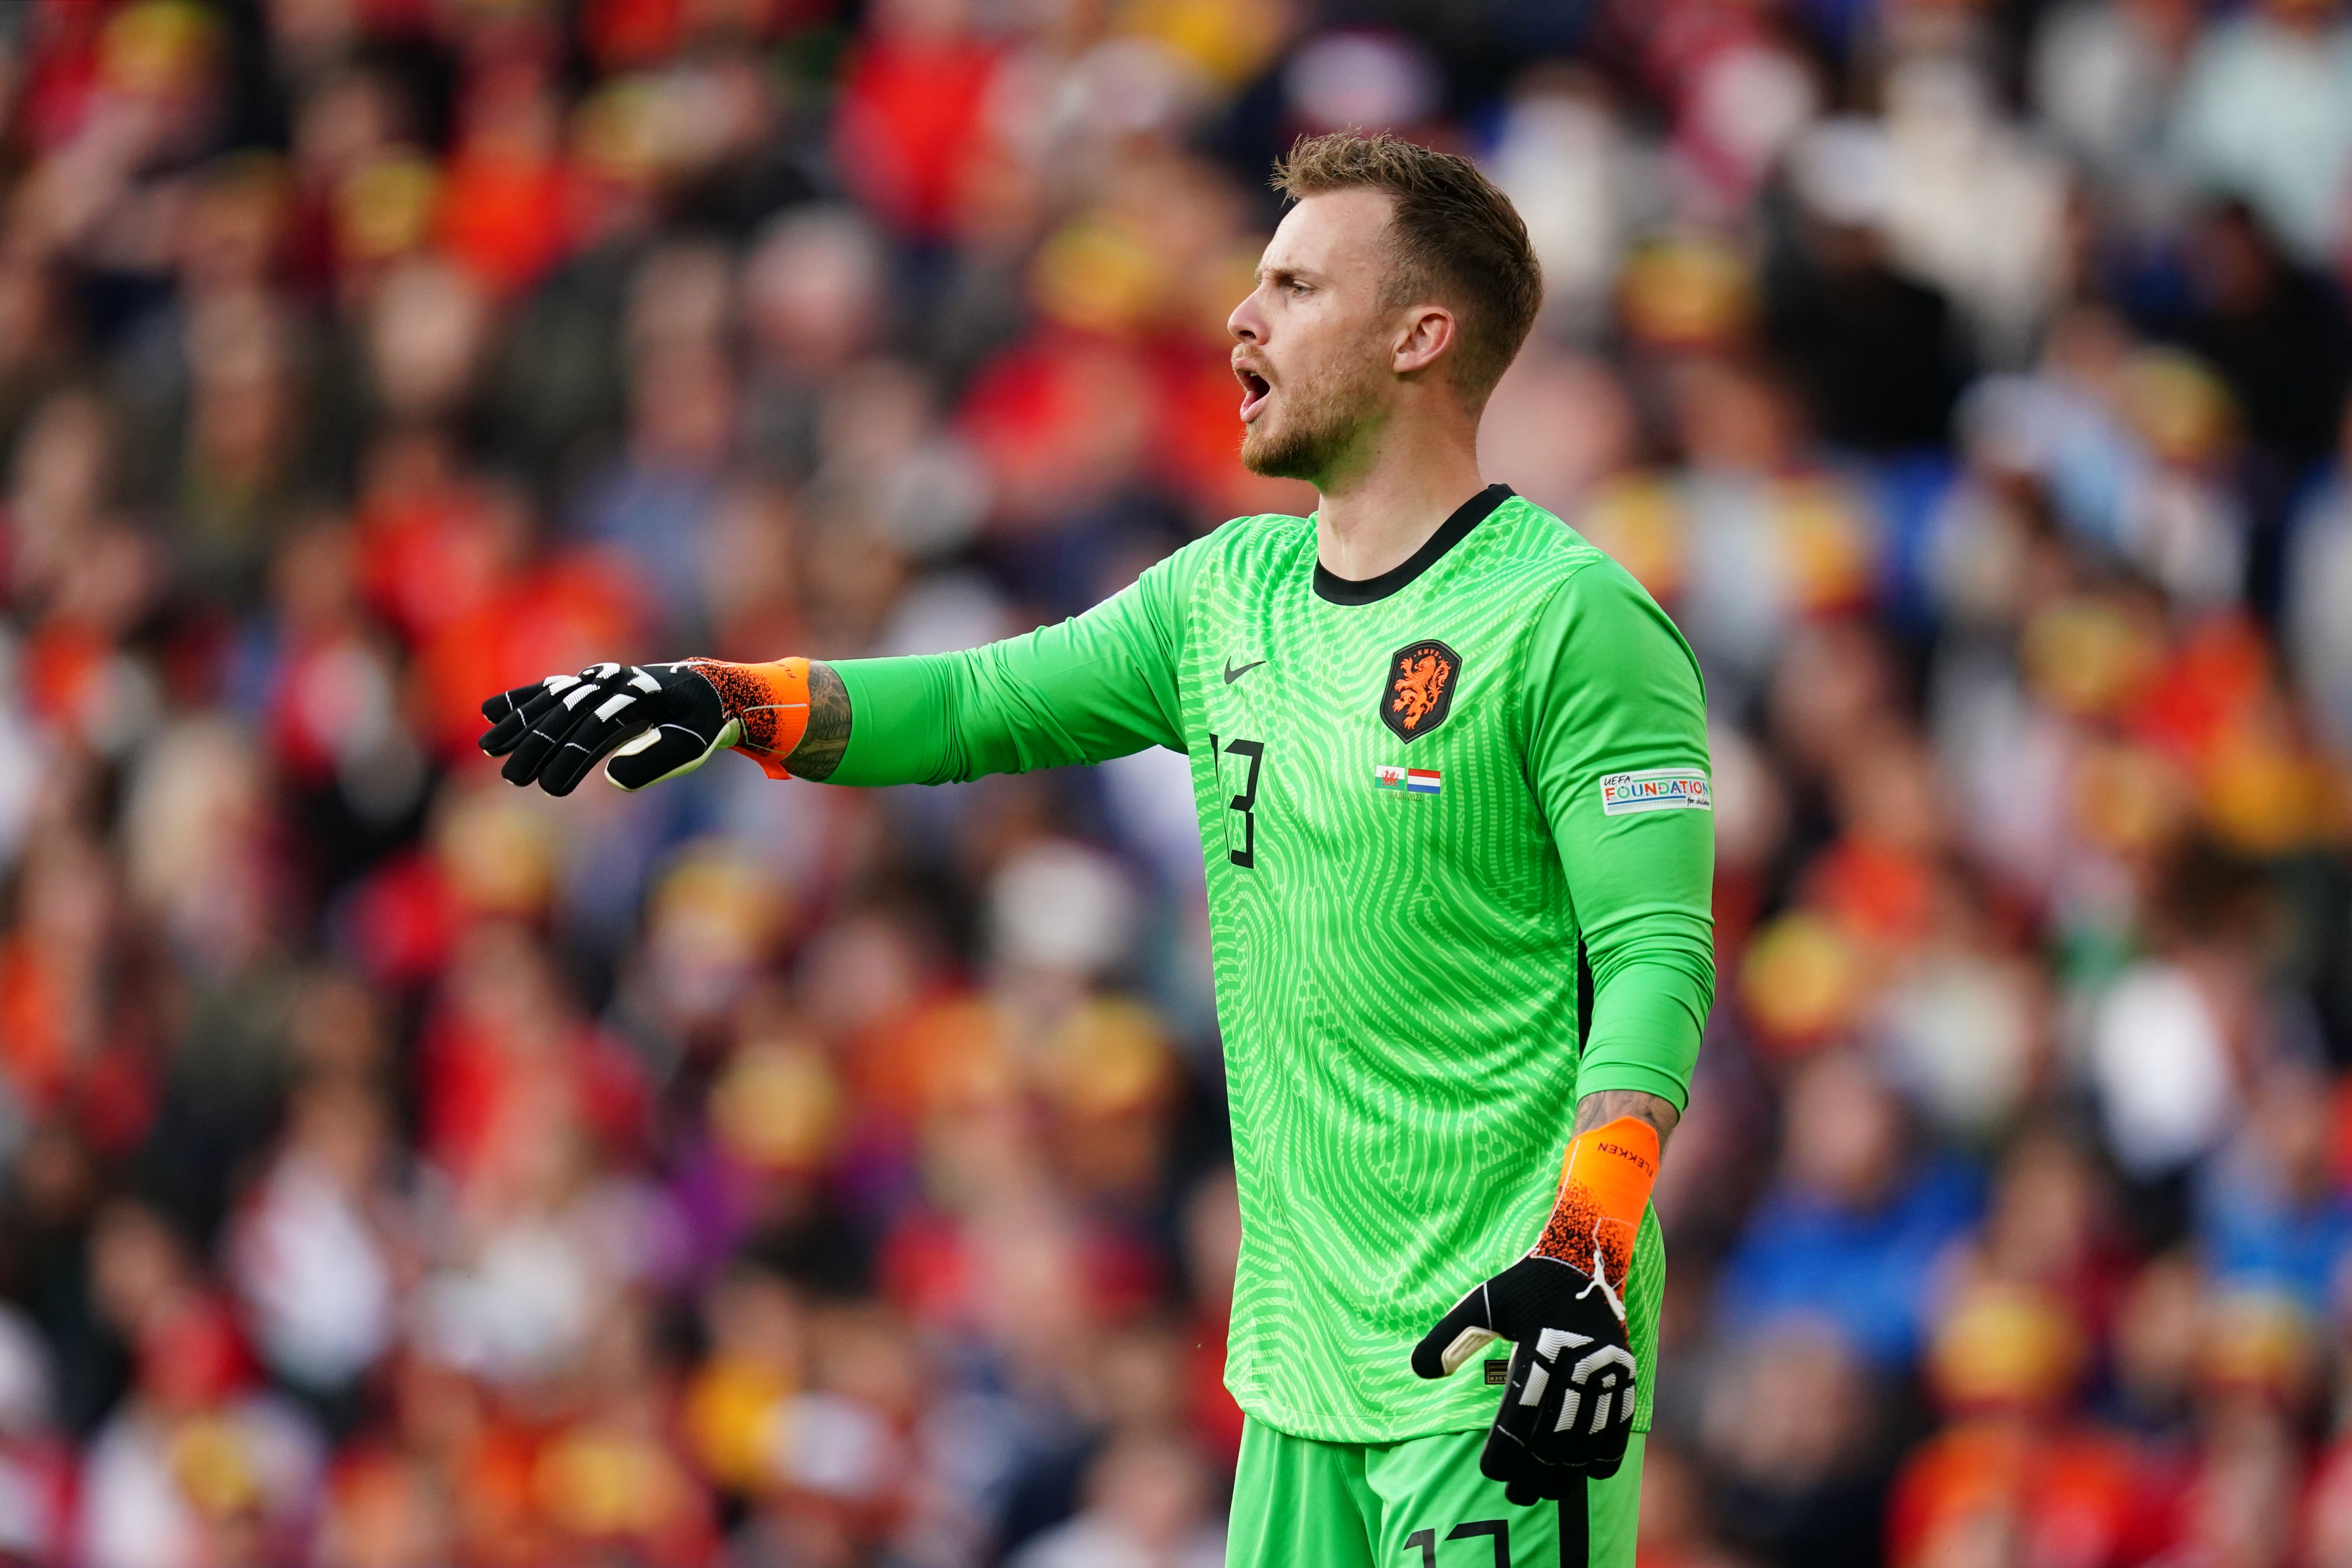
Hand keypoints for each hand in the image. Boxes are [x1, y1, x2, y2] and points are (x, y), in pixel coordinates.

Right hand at [478, 658, 807, 794]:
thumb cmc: (700, 724)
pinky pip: (549, 688)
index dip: (571, 758)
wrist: (706, 690)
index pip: (595, 731)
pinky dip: (520, 698)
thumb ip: (655, 761)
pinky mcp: (590, 682)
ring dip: (518, 722)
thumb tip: (612, 780)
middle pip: (566, 715)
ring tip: (488, 746)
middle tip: (512, 777)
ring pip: (550, 700)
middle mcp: (612, 684)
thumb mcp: (690, 746)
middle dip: (536, 745)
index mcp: (638, 699)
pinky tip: (489, 711)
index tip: (549, 788)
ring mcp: (598, 680)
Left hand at [1412, 1249, 1636, 1501]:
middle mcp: (1578, 1358)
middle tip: (1516, 1496)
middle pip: (1556, 1431)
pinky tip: (1591, 1474)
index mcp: (1541, 1343)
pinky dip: (1608, 1451)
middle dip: (1535, 1471)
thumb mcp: (1481, 1301)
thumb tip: (1419, 1372)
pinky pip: (1620, 1420)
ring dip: (1568, 1470)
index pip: (1521, 1410)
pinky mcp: (1626, 1370)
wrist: (1582, 1258)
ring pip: (1588, 1433)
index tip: (1491, 1472)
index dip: (1506, 1447)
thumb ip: (1448, 1336)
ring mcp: (1607, 1367)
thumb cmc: (1525, 1286)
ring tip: (1547, 1493)